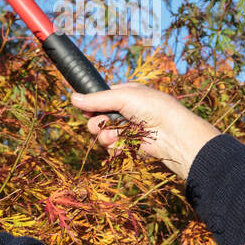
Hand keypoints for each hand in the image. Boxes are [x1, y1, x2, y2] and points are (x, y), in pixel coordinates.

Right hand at [70, 83, 219, 181]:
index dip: (92, 105)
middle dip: (97, 123)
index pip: (100, 99)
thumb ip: (97, 100)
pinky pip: (112, 149)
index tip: (86, 110)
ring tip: (116, 137)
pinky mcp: (130, 146)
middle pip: (97, 119)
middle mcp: (125, 111)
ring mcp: (127, 129)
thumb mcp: (123, 97)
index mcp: (126, 95)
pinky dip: (114, 149)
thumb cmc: (153, 108)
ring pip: (102, 135)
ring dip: (105, 137)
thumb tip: (72, 98)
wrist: (172, 134)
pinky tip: (121, 148)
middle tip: (103, 124)